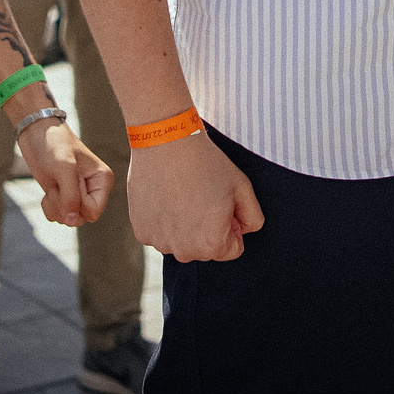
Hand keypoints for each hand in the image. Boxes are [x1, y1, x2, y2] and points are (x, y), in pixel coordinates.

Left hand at [19, 117, 112, 226]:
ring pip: (68, 219)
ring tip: (54, 183)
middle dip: (64, 205)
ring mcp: (78, 194)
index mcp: (102, 180)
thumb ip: (71, 196)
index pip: (94, 212)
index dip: (77, 205)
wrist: (36, 133)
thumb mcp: (64, 168)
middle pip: (80, 218)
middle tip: (58, 184)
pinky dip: (49, 205)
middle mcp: (93, 190)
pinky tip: (49, 189)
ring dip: (55, 204)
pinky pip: (57, 216)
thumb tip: (71, 220)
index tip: (69, 184)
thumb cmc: (54, 143)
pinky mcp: (63, 196)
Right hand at [125, 129, 262, 261]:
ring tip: (181, 194)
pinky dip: (163, 220)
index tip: (220, 201)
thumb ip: (252, 218)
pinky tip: (164, 196)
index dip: (231, 222)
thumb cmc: (205, 162)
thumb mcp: (242, 187)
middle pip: (206, 248)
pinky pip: (160, 234)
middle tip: (200, 195)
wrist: (166, 141)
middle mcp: (184, 251)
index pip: (232, 248)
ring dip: (184, 226)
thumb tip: (242, 231)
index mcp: (212, 244)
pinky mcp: (141, 232)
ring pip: (181, 241)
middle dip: (208, 227)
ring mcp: (159, 243)